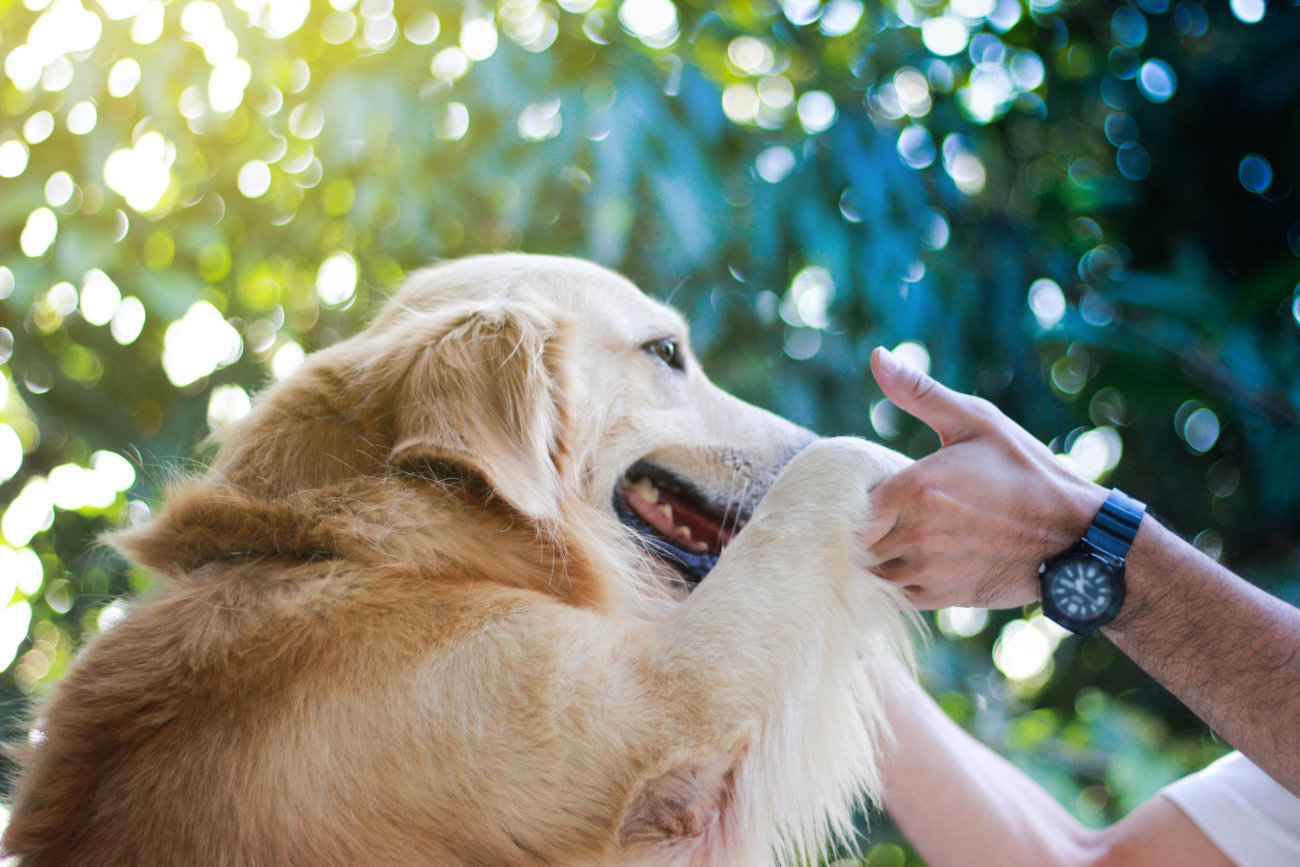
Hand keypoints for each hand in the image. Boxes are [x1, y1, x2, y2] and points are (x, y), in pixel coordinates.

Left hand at [865, 348, 1106, 609]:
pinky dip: (887, 582)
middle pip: (849, 537)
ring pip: (866, 570)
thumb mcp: (977, 422)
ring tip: (877, 536)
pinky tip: (899, 561)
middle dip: (849, 526)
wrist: (1076, 538)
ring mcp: (925, 569)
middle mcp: (913, 532)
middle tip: (856, 513)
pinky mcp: (939, 596)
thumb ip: (921, 392)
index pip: (847, 498)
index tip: (855, 485)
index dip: (845, 493)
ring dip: (865, 556)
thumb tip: (878, 356)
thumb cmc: (1026, 473)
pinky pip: (891, 595)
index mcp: (914, 488)